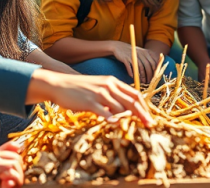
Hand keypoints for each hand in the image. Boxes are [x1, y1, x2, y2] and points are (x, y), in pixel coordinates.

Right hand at [29, 69, 152, 126]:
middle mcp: (108, 86)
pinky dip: (112, 119)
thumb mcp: (99, 87)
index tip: (149, 117)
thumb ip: (112, 96)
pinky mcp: (89, 102)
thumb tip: (125, 109)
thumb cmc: (80, 88)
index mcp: (113, 81)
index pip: (135, 94)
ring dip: (128, 119)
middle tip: (150, 125)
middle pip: (132, 101)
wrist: (59, 84)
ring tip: (134, 129)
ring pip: (120, 107)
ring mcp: (99, 93)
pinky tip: (117, 125)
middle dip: (143, 114)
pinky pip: (104, 112)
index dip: (144, 106)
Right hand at [111, 41, 158, 83]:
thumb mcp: (140, 52)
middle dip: (149, 75)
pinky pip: (130, 67)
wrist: (118, 46)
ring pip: (140, 67)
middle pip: (147, 65)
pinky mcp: (125, 58)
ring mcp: (133, 56)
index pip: (153, 62)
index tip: (154, 77)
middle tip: (148, 81)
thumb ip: (147, 58)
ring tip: (142, 81)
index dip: (154, 70)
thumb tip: (154, 68)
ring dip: (142, 76)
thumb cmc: (131, 52)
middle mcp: (140, 53)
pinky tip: (133, 77)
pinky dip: (132, 73)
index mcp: (145, 52)